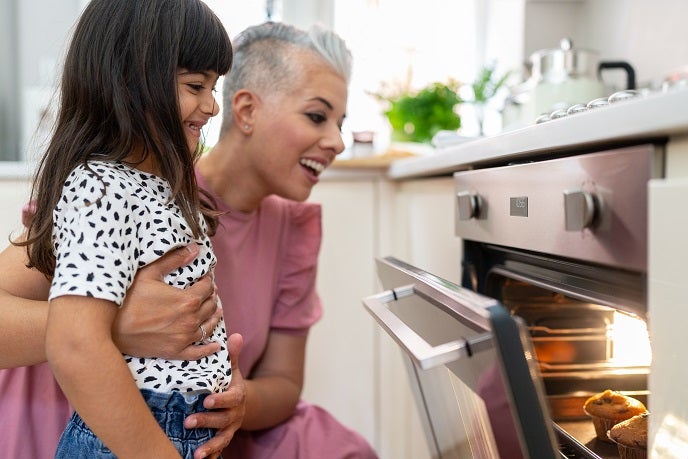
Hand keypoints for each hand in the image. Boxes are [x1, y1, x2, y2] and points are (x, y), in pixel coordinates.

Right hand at [112, 243, 221, 359]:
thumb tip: (194, 249)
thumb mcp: (149, 273)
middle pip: (209, 307)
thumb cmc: (127, 297)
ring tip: (215, 310)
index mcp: (187, 301)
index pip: (206, 288)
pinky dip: (208, 348)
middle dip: (211, 297)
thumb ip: (174, 260)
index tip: (206, 278)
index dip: (208, 281)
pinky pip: (197, 352)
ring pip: (207, 327)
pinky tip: (215, 345)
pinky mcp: (174, 352)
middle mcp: (190, 321)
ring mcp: (183, 339)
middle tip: (209, 292)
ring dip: (213, 317)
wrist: (109, 327)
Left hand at [187, 333, 245, 458]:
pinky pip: (219, 449)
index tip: (207, 400)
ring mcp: (230, 428)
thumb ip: (232, 354)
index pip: (231, 399)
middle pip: (223, 420)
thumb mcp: (233, 368)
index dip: (220, 400)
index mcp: (237, 395)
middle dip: (207, 422)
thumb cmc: (230, 382)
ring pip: (222, 438)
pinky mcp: (224, 438)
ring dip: (210, 445)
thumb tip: (236, 335)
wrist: (243, 402)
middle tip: (188, 422)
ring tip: (196, 453)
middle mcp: (235, 414)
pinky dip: (212, 455)